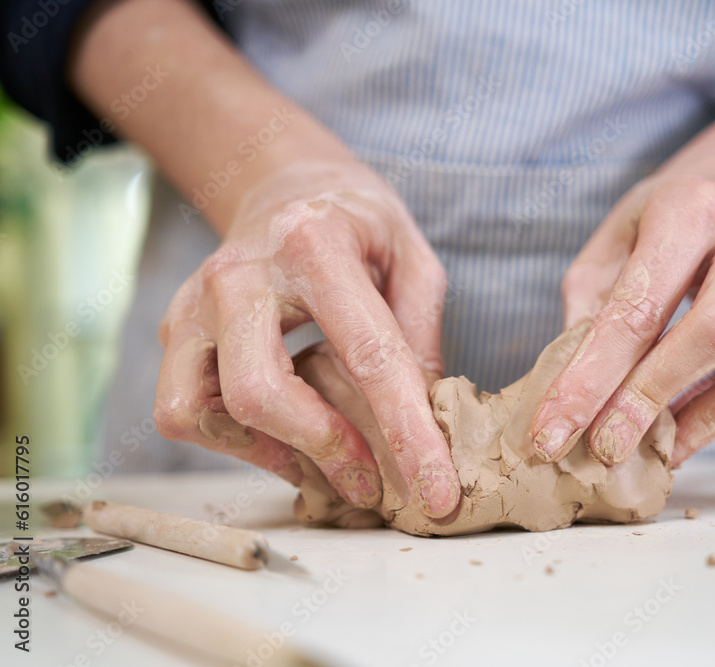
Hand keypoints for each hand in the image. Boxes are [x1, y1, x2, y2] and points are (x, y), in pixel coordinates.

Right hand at [154, 161, 460, 516]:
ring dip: (273, 453)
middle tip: (375, 484)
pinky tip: (284, 436)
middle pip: (260, 393)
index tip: (438, 493)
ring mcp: (194, 303)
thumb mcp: (412, 255)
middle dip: (325, 451)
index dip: (407, 432)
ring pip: (204, 412)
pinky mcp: (173, 328)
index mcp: (315, 246)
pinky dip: (235, 441)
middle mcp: (240, 274)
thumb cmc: (355, 220)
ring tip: (329, 461)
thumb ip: (421, 332)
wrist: (281, 183)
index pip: (367, 355)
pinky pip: (185, 412)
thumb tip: (424, 419)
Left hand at [531, 174, 714, 466]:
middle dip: (649, 399)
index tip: (554, 430)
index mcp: (693, 206)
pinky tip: (684, 431)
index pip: (639, 305)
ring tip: (650, 447)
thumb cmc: (664, 221)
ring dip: (704, 418)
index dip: (593, 376)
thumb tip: (575, 391)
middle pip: (713, 333)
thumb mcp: (612, 242)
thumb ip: (590, 307)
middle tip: (604, 447)